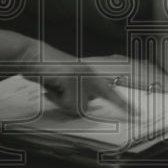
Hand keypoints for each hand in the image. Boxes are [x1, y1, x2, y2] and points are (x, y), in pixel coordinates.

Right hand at [7, 37, 131, 116]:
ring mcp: (81, 76)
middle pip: (86, 107)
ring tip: (53, 86)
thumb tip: (84, 106)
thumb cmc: (46, 69)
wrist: (31, 53)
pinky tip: (51, 85)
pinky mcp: (71, 79)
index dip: (123, 104)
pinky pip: (67, 103)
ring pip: (76, 108)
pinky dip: (56, 99)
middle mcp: (89, 74)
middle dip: (69, 104)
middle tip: (57, 90)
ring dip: (61, 102)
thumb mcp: (66, 82)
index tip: (136, 114)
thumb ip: (79, 91)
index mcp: (90, 73)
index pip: (110, 92)